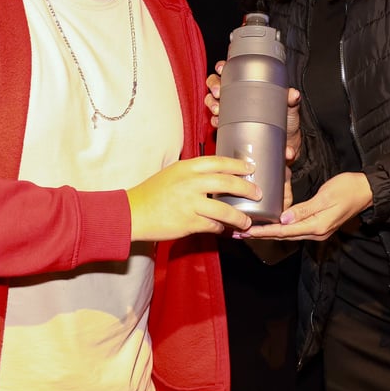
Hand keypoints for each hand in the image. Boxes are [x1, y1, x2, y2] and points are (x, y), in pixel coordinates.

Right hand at [127, 155, 260, 240]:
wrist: (133, 212)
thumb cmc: (152, 192)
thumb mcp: (173, 173)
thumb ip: (193, 173)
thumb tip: (218, 176)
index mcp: (187, 167)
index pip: (218, 161)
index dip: (237, 164)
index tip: (250, 168)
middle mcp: (190, 183)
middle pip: (227, 183)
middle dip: (246, 189)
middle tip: (257, 193)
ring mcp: (190, 203)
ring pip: (224, 210)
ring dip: (239, 216)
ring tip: (246, 221)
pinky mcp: (188, 223)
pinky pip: (212, 226)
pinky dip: (220, 228)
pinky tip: (223, 228)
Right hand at [205, 60, 302, 160]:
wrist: (286, 142)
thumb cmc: (286, 119)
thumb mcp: (290, 107)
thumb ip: (290, 99)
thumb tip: (293, 94)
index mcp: (249, 84)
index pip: (230, 71)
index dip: (221, 68)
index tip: (221, 69)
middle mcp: (237, 95)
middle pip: (217, 84)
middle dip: (214, 86)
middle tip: (218, 93)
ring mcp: (231, 110)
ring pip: (213, 101)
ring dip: (212, 104)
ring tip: (217, 110)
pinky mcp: (229, 126)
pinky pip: (216, 121)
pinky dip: (214, 121)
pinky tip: (218, 122)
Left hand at [234, 171, 372, 241]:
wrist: (367, 190)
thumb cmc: (347, 189)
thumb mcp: (325, 197)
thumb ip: (304, 210)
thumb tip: (284, 220)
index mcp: (317, 226)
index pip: (284, 231)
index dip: (264, 231)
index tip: (247, 232)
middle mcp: (316, 232)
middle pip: (283, 235)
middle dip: (261, 235)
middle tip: (240, 234)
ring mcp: (318, 230)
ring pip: (288, 233)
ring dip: (269, 232)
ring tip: (250, 231)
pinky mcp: (319, 224)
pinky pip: (295, 229)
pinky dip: (280, 228)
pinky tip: (272, 224)